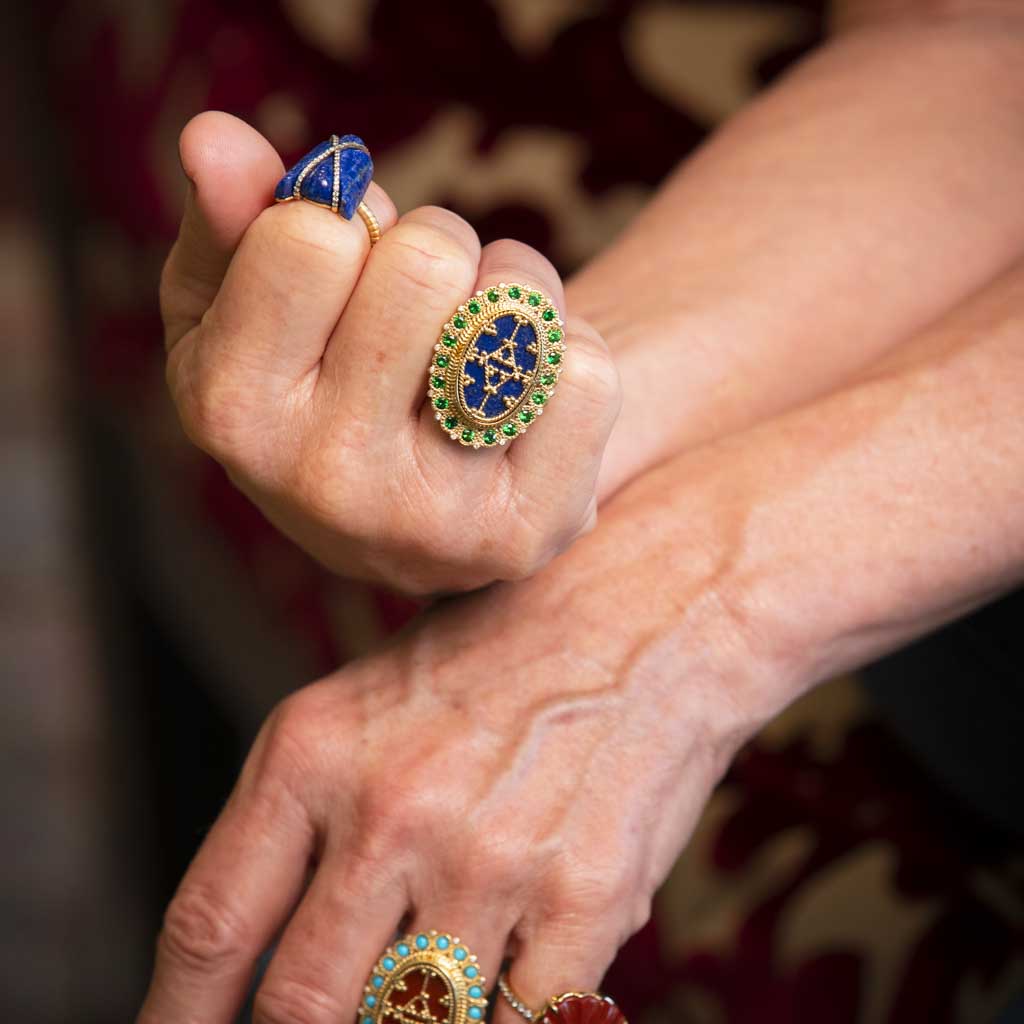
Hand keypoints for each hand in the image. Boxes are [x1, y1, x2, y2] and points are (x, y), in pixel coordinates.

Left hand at [135, 521, 753, 1023]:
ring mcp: (491, 859)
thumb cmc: (494, 657)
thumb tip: (259, 960)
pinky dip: (505, 1019)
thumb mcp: (363, 704)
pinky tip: (503, 977)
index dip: (177, 1018)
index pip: (209, 927)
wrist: (639, 612)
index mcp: (313, 750)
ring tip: (428, 977)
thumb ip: (300, 823)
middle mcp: (391, 809)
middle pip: (295, 1005)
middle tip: (326, 1012)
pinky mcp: (585, 897)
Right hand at [161, 112, 620, 594]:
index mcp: (234, 411)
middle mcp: (326, 478)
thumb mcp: (246, 308)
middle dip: (439, 249)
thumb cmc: (328, 385)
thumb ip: (229, 222)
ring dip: (510, 293)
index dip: (353, 220)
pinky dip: (568, 353)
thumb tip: (217, 137)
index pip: (318, 233)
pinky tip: (529, 398)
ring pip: (515, 309)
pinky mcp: (529, 529)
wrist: (419, 505)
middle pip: (429, 259)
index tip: (354, 262)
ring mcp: (433, 517)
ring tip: (479, 344)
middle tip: (429, 303)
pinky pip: (584, 372)